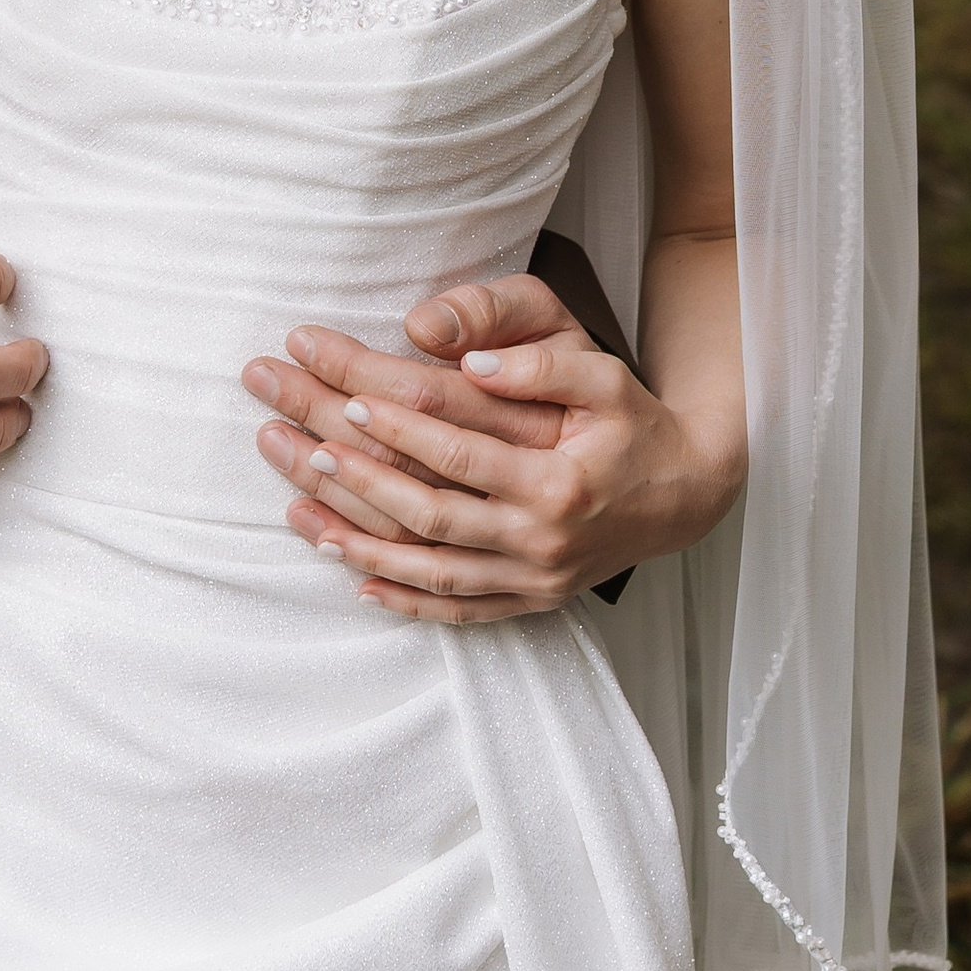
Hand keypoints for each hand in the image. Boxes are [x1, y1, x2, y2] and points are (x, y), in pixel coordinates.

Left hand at [242, 269, 740, 623]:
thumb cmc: (631, 422)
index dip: (399, 424)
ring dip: (357, 540)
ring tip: (294, 508)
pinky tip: (354, 580)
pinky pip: (458, 610)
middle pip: (426, 511)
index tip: (344, 394)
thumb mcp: (602, 375)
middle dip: (349, 474)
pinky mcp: (530, 602)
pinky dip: (405, 600)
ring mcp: (534, 580)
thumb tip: (474, 359)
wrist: (685, 494)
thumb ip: (542, 363)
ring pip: (430, 568)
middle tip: (284, 436)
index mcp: (557, 480)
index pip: (458, 450)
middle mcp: (541, 540)